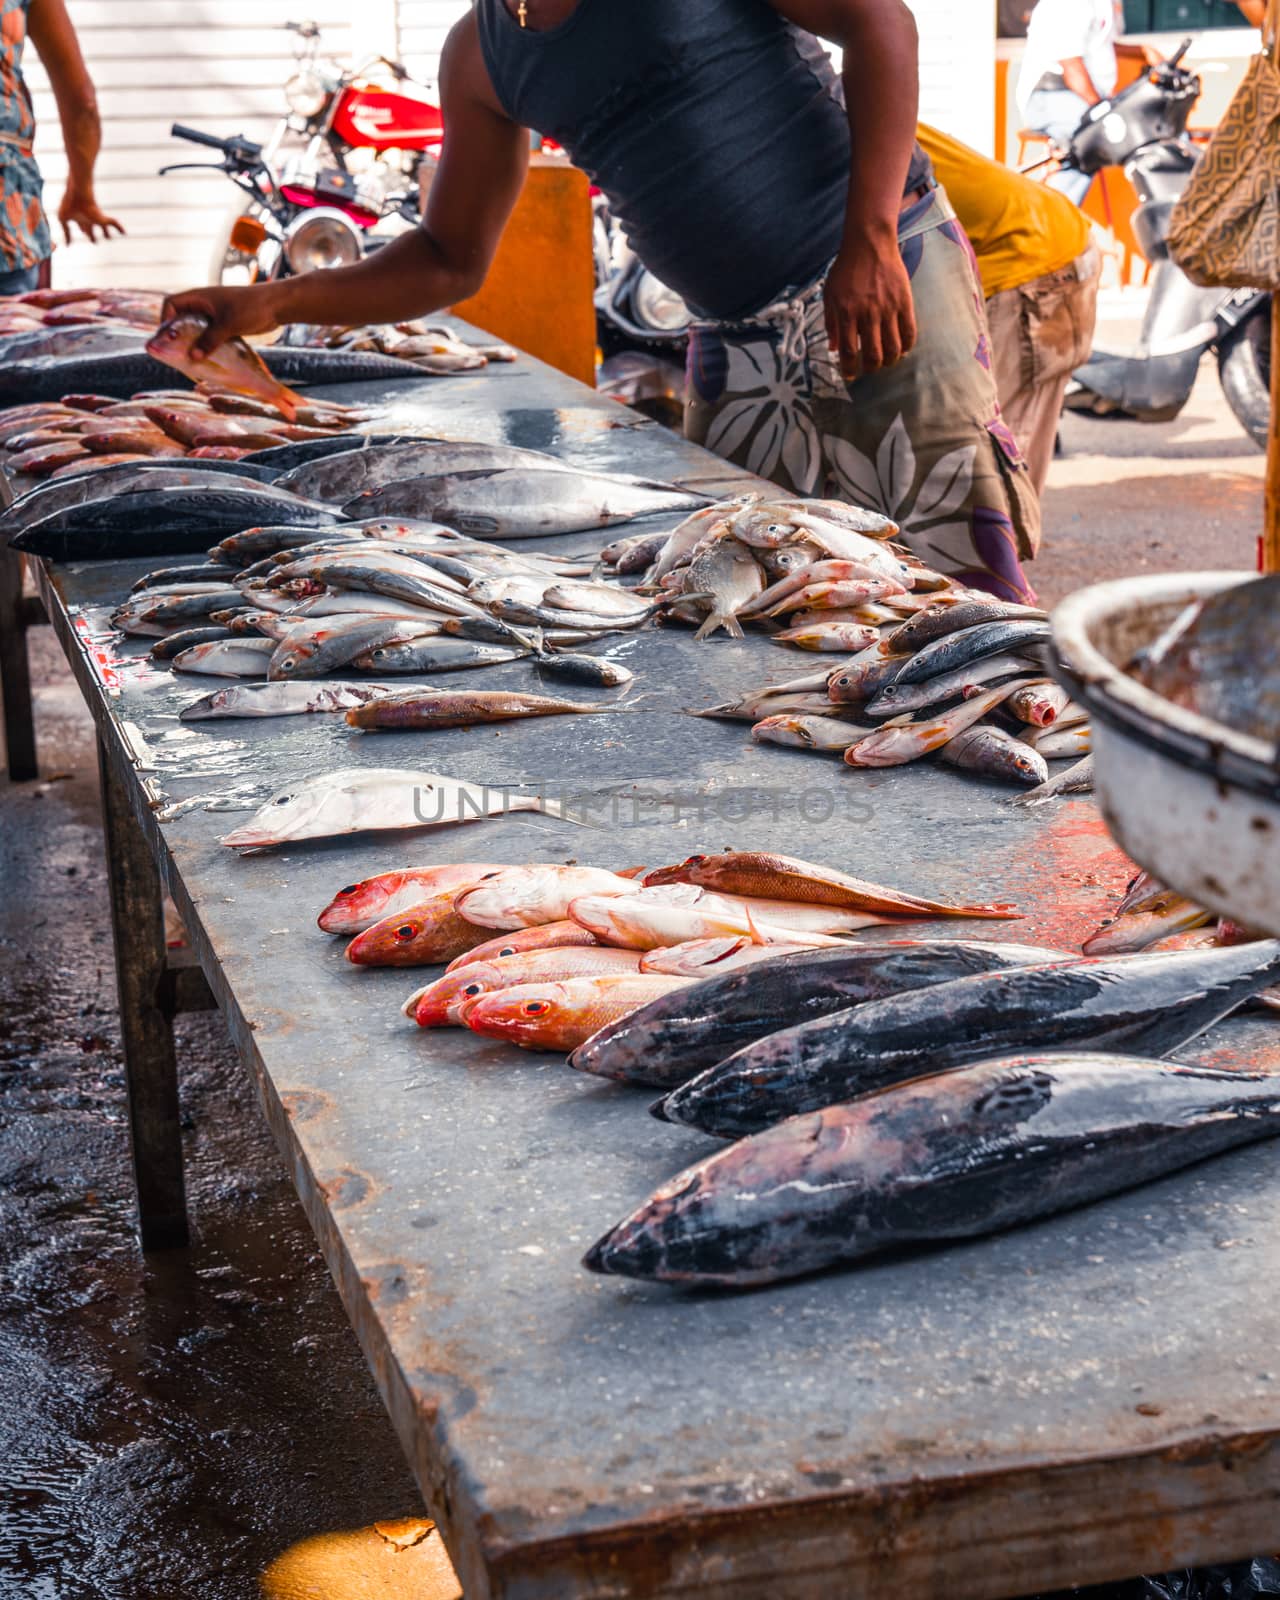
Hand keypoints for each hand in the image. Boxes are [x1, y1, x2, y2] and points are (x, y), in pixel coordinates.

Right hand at [57, 188, 123, 244]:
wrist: (77, 194)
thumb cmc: (69, 204)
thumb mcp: (63, 219)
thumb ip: (66, 233)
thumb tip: (68, 246)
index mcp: (80, 219)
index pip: (82, 227)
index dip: (83, 231)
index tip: (83, 234)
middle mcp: (88, 219)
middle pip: (92, 229)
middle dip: (92, 236)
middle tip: (95, 242)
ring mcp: (96, 218)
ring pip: (103, 228)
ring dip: (106, 233)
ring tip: (109, 238)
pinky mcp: (103, 218)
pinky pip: (114, 223)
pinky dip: (119, 228)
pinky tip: (124, 233)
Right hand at [159, 283, 286, 355]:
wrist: (276, 305)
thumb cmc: (251, 308)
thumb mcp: (228, 324)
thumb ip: (210, 340)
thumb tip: (192, 357)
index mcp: (198, 297)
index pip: (171, 304)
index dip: (165, 320)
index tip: (168, 338)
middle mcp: (203, 305)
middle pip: (180, 319)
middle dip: (177, 336)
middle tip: (176, 355)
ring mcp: (213, 315)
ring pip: (194, 330)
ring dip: (191, 344)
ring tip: (189, 361)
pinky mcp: (223, 325)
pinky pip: (208, 336)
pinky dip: (205, 347)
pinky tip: (206, 360)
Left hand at [823, 233, 916, 380]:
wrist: (870, 242)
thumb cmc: (847, 268)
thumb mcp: (830, 294)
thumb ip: (830, 322)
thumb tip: (834, 348)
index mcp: (846, 313)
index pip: (849, 351)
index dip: (849, 369)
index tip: (850, 375)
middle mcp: (867, 313)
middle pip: (873, 355)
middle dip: (871, 369)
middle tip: (869, 369)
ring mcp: (888, 308)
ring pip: (892, 348)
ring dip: (889, 361)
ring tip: (886, 362)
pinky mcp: (904, 301)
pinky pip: (909, 331)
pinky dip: (906, 346)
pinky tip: (901, 350)